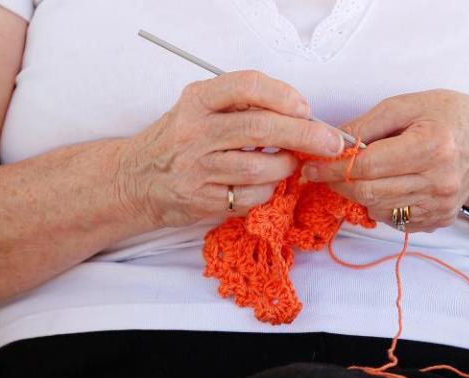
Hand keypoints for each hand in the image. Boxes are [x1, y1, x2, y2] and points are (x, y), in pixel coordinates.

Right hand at [118, 71, 345, 227]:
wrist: (137, 179)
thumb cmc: (179, 139)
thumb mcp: (199, 108)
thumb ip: (242, 105)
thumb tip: (300, 113)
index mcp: (197, 100)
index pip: (247, 86)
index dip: (284, 95)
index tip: (305, 108)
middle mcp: (194, 132)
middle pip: (261, 129)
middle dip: (305, 135)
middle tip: (331, 141)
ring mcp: (197, 169)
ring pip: (259, 168)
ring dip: (286, 167)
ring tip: (291, 163)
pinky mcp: (202, 199)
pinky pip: (250, 196)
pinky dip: (268, 190)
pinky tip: (267, 183)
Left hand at [300, 89, 468, 232]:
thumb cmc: (451, 116)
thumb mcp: (410, 105)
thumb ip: (368, 124)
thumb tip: (331, 141)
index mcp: (431, 146)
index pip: (367, 166)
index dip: (332, 168)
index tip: (311, 166)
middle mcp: (438, 181)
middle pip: (368, 192)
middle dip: (337, 184)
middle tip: (321, 174)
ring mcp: (440, 205)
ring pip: (377, 209)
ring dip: (358, 194)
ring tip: (357, 175)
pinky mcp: (439, 220)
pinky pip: (394, 219)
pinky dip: (381, 204)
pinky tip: (387, 185)